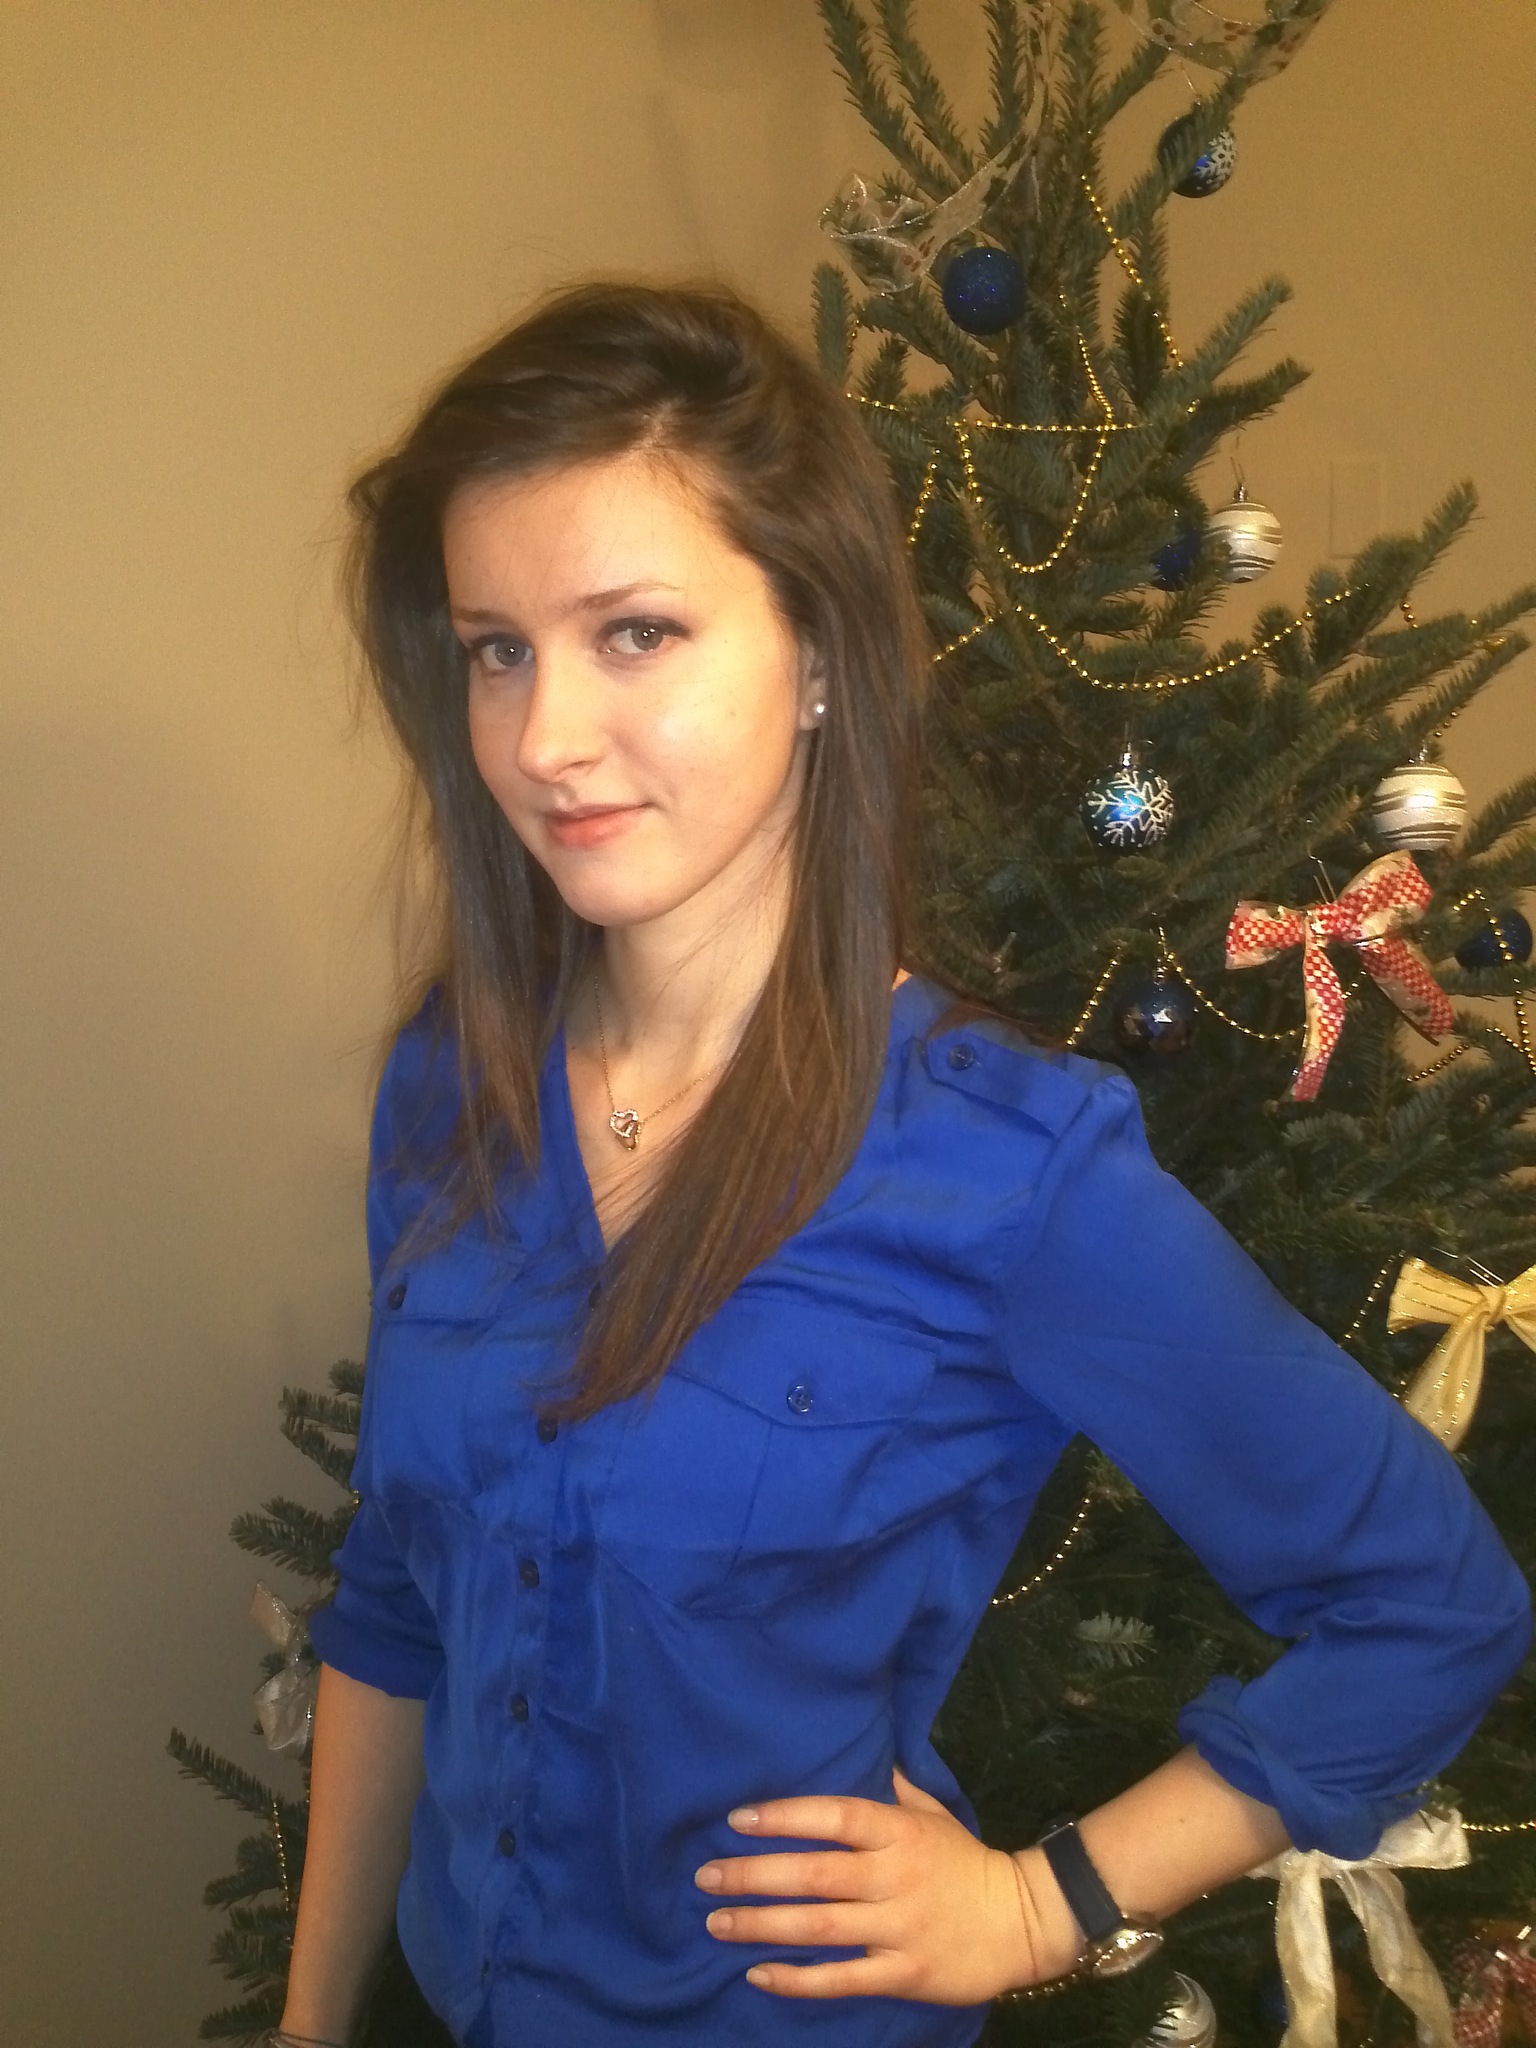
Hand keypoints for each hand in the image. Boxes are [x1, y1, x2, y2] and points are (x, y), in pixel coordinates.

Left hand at [692, 1764, 1044, 2003]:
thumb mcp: (931, 1812)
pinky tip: (758, 1975)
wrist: (1022, 1922)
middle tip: (705, 1876)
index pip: (834, 1816)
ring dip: (761, 1925)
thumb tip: (860, 1747)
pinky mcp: (902, 1974)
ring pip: (818, 1927)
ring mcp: (897, 1927)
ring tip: (716, 1922)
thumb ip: (889, 1787)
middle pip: (814, 1874)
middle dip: (753, 1875)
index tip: (738, 1818)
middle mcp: (893, 1877)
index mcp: (898, 1832)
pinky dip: (797, 1980)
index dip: (784, 1816)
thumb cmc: (965, 1861)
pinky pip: (841, 1978)